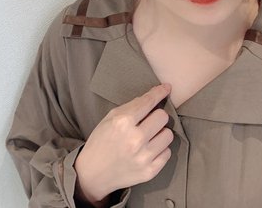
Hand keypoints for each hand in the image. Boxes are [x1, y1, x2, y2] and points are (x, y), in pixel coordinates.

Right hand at [74, 83, 173, 204]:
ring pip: (168, 135)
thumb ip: (131, 106)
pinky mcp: (149, 171)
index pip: (149, 102)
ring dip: (160, 133)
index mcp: (123, 123)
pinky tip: (148, 150)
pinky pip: (167, 153)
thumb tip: (152, 96)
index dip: (159, 92)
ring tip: (148, 138)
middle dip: (157, 116)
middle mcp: (135, 139)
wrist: (92, 174)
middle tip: (149, 121)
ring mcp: (143, 157)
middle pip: (163, 117)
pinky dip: (160, 150)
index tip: (166, 88)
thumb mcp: (110, 118)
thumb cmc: (101, 142)